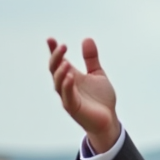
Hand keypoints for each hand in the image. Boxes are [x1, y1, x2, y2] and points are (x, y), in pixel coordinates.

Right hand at [46, 37, 120, 152]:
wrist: (108, 120)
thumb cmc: (101, 99)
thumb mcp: (97, 74)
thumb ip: (91, 58)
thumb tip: (87, 39)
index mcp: (71, 77)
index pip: (58, 61)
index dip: (53, 50)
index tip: (50, 39)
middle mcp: (66, 86)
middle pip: (54, 70)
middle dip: (56, 58)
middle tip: (62, 46)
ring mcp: (68, 97)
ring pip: (58, 83)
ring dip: (60, 72)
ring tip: (65, 62)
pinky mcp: (74, 108)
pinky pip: (67, 96)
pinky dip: (67, 86)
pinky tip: (70, 76)